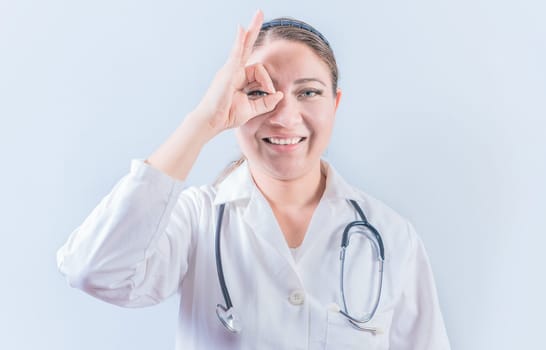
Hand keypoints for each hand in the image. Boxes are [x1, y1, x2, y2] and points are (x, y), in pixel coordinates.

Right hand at [193, 10, 283, 135]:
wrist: (212, 121)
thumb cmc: (227, 116)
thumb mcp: (253, 109)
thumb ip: (267, 102)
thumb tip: (280, 94)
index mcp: (239, 78)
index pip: (259, 71)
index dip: (268, 81)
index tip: (271, 92)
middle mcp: (233, 70)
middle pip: (246, 46)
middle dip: (253, 30)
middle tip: (259, 12)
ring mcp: (229, 69)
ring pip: (243, 47)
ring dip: (252, 30)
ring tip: (259, 14)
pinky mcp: (227, 72)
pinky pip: (235, 54)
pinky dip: (239, 41)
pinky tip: (242, 29)